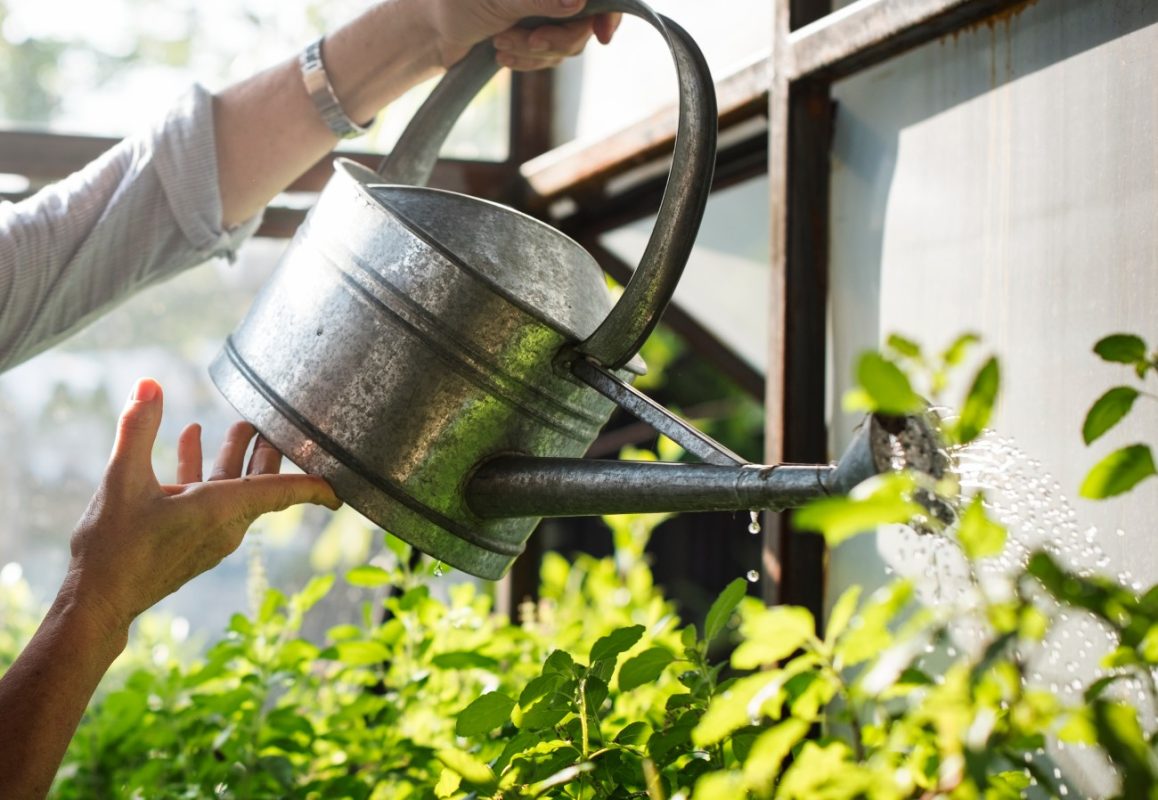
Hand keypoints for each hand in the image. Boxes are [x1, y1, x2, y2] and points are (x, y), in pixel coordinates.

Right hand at [64, 378, 339, 636]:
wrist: (96, 601)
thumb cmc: (112, 548)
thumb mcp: (121, 480)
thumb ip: (137, 429)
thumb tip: (149, 383)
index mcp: (221, 509)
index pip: (283, 491)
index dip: (314, 484)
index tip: (342, 484)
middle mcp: (225, 523)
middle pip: (263, 482)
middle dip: (271, 450)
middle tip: (279, 421)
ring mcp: (210, 533)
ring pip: (236, 488)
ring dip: (236, 456)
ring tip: (240, 425)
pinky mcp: (193, 539)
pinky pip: (212, 499)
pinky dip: (206, 472)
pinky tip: (191, 439)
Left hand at [425, 0, 621, 69]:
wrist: (428, 29)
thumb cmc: (455, 2)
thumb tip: (578, 1)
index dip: (607, 12)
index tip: (601, 35)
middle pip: (586, 20)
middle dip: (558, 38)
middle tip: (531, 41)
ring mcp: (546, 10)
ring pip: (568, 43)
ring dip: (536, 52)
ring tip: (501, 45)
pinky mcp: (536, 33)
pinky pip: (551, 57)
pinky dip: (530, 62)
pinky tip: (503, 57)